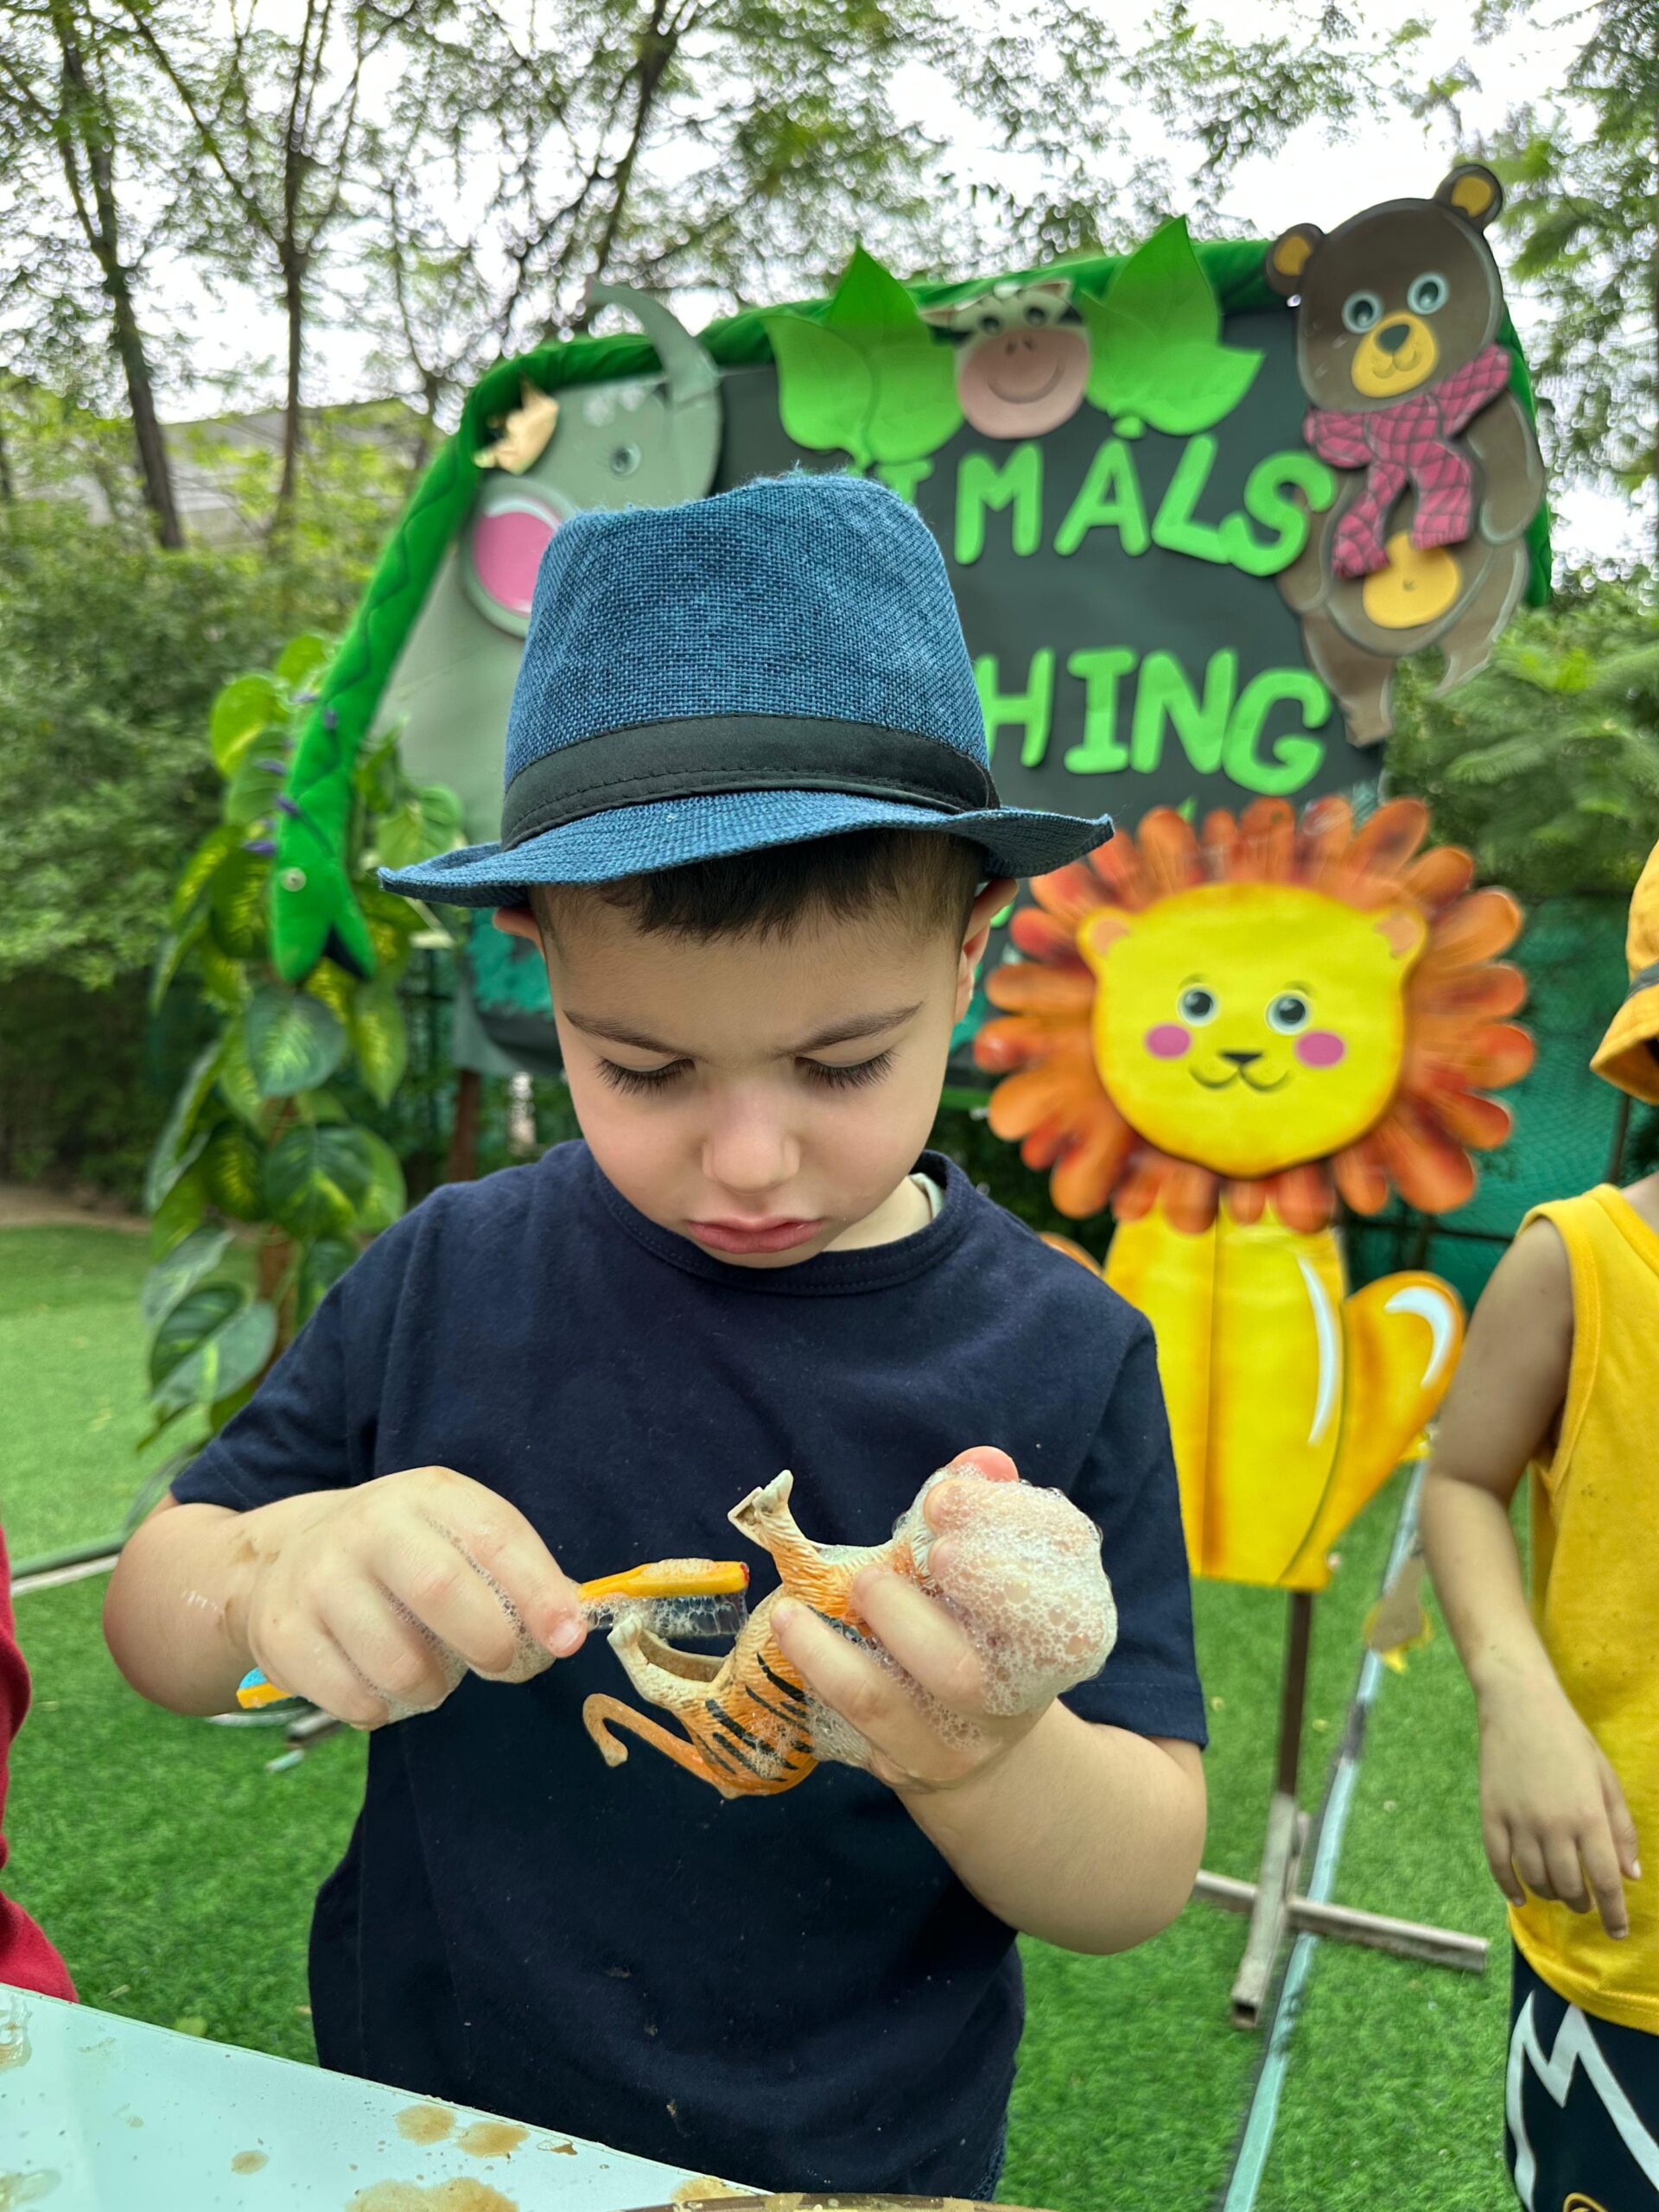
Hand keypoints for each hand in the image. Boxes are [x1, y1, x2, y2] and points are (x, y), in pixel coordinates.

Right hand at [232, 1467, 587, 1728]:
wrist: (282, 1560)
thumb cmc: (401, 1555)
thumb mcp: (454, 1535)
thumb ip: (513, 1573)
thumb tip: (568, 1625)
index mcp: (427, 1495)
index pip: (493, 1535)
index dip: (537, 1591)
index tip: (566, 1640)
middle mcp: (369, 1526)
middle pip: (442, 1591)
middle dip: (489, 1643)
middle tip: (501, 1665)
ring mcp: (318, 1579)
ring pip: (398, 1662)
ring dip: (433, 1688)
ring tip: (431, 1674)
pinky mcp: (282, 1634)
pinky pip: (354, 1699)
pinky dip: (382, 1708)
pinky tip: (380, 1684)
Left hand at [772, 1448, 1044, 1795]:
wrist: (986, 1741)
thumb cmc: (984, 1624)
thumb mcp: (996, 1566)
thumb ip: (991, 1506)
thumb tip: (981, 1462)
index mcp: (1067, 1618)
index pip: (1061, 1565)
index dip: (1002, 1525)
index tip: (939, 1500)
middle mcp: (1027, 1686)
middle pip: (982, 1662)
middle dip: (921, 1610)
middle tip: (870, 1577)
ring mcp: (971, 1733)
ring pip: (909, 1701)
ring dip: (843, 1651)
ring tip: (795, 1608)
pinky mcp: (916, 1760)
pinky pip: (864, 1720)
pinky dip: (820, 1670)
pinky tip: (791, 1630)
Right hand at [1479, 1673, 1640, 1938]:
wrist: (1519, 1705)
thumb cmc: (1570, 1739)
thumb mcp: (1606, 1779)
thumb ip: (1622, 1828)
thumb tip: (1630, 1875)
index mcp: (1589, 1817)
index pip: (1606, 1882)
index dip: (1615, 1914)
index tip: (1619, 1932)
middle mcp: (1554, 1826)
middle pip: (1570, 1887)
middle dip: (1582, 1903)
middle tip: (1586, 1903)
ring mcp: (1519, 1822)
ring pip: (1536, 1880)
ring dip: (1552, 1894)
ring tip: (1559, 1892)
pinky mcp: (1491, 1815)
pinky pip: (1499, 1865)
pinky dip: (1510, 1887)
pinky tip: (1521, 1897)